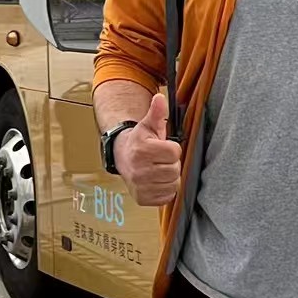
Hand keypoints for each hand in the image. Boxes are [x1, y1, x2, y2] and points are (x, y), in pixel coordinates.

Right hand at [113, 92, 181, 206]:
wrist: (123, 157)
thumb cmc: (139, 141)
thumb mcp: (148, 125)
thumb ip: (157, 112)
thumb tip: (160, 98)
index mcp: (142, 150)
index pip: (174, 152)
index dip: (172, 148)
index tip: (163, 147)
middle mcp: (139, 170)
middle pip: (175, 169)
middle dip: (171, 163)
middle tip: (161, 159)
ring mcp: (140, 186)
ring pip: (173, 184)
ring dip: (169, 177)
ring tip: (159, 169)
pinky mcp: (142, 199)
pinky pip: (167, 196)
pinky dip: (165, 189)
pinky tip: (156, 180)